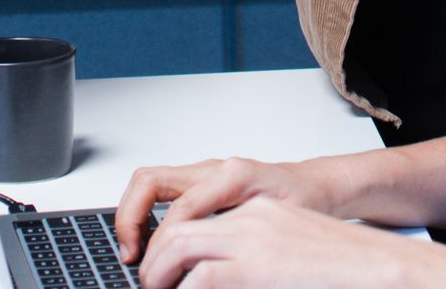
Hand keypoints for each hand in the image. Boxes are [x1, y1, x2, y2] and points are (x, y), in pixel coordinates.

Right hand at [116, 157, 341, 262]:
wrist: (317, 187)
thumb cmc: (304, 205)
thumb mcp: (274, 228)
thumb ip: (236, 241)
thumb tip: (204, 266)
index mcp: (232, 177)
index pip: (178, 210)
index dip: (161, 246)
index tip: (155, 274)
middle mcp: (213, 169)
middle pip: (149, 181)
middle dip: (129, 219)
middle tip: (130, 255)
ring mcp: (204, 172)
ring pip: (149, 181)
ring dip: (132, 214)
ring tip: (132, 249)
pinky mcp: (202, 181)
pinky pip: (161, 189)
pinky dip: (145, 212)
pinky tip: (150, 239)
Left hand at [136, 197, 445, 288]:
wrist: (385, 269)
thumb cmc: (346, 268)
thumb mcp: (291, 253)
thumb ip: (255, 260)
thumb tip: (210, 279)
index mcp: (262, 210)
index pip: (197, 215)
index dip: (168, 243)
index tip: (159, 267)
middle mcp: (253, 216)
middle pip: (179, 227)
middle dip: (155, 258)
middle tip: (149, 283)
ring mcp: (255, 237)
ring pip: (180, 245)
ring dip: (160, 274)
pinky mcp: (258, 266)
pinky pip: (202, 277)